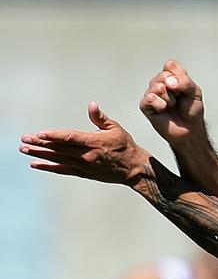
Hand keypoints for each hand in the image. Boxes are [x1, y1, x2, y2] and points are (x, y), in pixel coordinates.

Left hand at [19, 102, 149, 185]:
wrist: (133, 168)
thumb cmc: (125, 146)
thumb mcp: (115, 128)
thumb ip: (100, 118)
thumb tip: (92, 105)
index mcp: (94, 142)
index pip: (69, 138)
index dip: (53, 136)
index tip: (39, 133)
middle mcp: (86, 155)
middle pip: (59, 148)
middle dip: (40, 144)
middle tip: (25, 140)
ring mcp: (83, 165)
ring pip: (58, 159)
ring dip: (40, 154)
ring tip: (24, 150)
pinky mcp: (83, 173)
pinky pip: (62, 170)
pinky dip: (48, 167)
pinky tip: (36, 164)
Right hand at [140, 59, 206, 147]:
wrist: (189, 130)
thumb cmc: (191, 110)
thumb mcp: (195, 92)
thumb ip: (185, 82)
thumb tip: (169, 82)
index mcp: (171, 76)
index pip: (170, 65)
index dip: (179, 77)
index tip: (185, 89)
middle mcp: (159, 83)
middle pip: (163, 75)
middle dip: (175, 89)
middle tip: (179, 99)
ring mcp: (151, 93)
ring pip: (157, 86)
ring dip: (169, 98)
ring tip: (171, 105)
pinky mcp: (145, 106)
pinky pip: (150, 98)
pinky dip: (160, 104)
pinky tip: (163, 110)